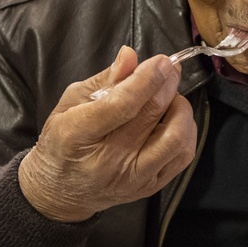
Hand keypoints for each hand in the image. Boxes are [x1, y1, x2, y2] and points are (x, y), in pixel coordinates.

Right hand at [18, 46, 196, 221]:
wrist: (61, 191)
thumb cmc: (63, 141)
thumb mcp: (69, 103)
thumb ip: (103, 79)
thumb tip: (130, 55)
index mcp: (78, 134)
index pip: (121, 104)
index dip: (147, 78)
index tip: (161, 61)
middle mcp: (108, 159)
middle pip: (151, 114)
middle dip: (167, 84)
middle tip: (168, 69)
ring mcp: (132, 177)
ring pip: (175, 137)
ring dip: (180, 108)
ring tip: (169, 97)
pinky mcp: (150, 187)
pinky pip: (183, 155)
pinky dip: (186, 130)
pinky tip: (174, 118)